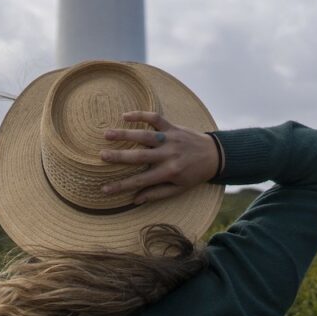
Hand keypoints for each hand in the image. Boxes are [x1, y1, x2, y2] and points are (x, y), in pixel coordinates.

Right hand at [99, 111, 219, 203]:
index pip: (140, 181)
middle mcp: (168, 155)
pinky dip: (141, 115)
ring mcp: (170, 139)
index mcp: (169, 172)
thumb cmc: (195, 174)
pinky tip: (125, 115)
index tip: (104, 189)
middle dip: (119, 157)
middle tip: (101, 156)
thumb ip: (157, 194)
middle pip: (139, 156)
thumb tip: (134, 200)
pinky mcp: (173, 127)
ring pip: (144, 136)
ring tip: (107, 134)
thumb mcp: (179, 189)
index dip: (121, 186)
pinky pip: (155, 118)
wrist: (215, 155)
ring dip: (125, 134)